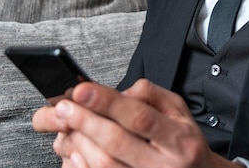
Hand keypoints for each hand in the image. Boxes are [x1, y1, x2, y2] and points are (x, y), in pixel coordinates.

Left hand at [32, 79, 241, 167]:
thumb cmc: (184, 142)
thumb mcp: (179, 110)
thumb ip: (150, 94)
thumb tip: (120, 92)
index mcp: (179, 139)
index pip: (139, 117)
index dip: (108, 102)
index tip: (82, 90)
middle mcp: (164, 165)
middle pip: (118, 142)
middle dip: (86, 121)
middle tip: (64, 107)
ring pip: (107, 165)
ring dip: (81, 143)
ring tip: (67, 125)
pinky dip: (83, 166)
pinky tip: (74, 152)